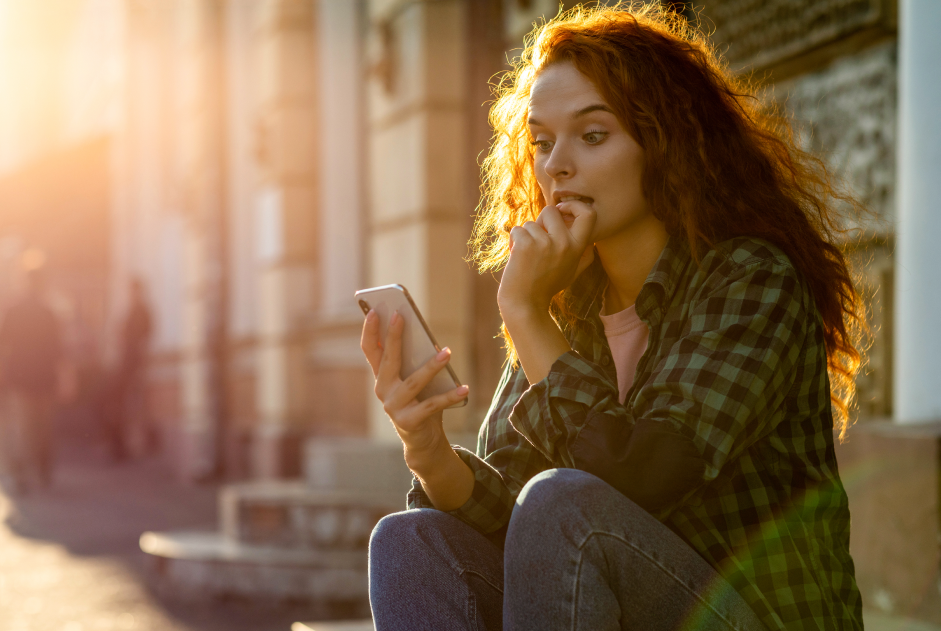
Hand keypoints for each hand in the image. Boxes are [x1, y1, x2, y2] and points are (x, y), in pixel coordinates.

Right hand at [360, 309, 468, 468]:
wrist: (422, 441)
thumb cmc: (420, 402)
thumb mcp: (414, 380)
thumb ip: (415, 362)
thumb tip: (430, 341)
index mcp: (382, 377)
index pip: (370, 350)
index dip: (370, 331)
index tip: (374, 311)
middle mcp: (382, 390)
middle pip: (388, 360)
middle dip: (393, 337)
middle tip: (401, 316)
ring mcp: (393, 407)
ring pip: (413, 382)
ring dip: (431, 366)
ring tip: (447, 352)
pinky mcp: (409, 421)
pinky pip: (432, 405)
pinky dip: (449, 396)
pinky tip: (464, 388)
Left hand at [497, 201, 595, 318]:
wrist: (525, 305)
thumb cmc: (547, 287)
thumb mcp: (572, 272)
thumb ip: (583, 257)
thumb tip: (591, 244)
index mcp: (578, 247)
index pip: (589, 214)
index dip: (574, 205)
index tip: (562, 210)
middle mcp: (565, 243)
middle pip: (551, 210)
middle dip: (539, 222)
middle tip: (536, 242)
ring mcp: (545, 243)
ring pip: (530, 223)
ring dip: (524, 237)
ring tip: (526, 258)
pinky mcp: (526, 245)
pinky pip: (517, 230)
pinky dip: (513, 242)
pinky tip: (516, 258)